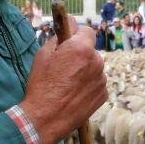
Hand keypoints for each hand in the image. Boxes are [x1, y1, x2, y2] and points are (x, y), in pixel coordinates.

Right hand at [19, 23, 107, 143]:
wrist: (45, 118)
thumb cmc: (41, 85)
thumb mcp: (43, 55)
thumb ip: (58, 37)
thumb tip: (68, 25)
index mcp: (81, 48)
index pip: (87, 30)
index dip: (77, 34)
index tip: (69, 39)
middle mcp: (97, 61)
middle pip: (90, 50)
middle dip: (79, 54)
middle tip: (63, 66)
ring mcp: (102, 79)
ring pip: (94, 67)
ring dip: (84, 70)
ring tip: (67, 83)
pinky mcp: (104, 94)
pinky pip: (97, 82)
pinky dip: (88, 85)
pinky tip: (74, 93)